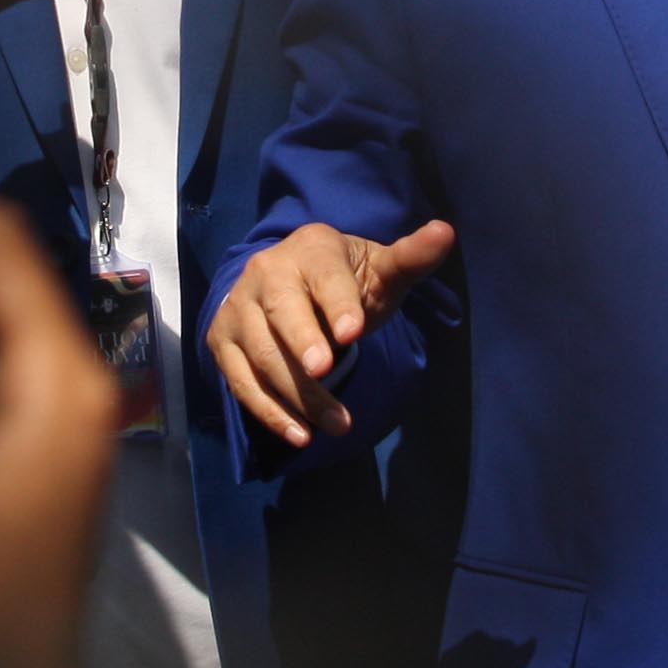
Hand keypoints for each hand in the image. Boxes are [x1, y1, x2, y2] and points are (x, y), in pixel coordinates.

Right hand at [206, 217, 455, 448]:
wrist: (289, 283)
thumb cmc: (344, 280)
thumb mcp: (380, 269)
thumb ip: (412, 257)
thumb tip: (445, 233)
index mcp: (311, 248)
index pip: (325, 275)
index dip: (338, 303)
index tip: (353, 332)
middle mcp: (266, 271)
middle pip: (283, 310)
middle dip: (302, 341)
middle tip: (325, 370)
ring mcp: (239, 307)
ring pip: (265, 354)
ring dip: (300, 394)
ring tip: (339, 425)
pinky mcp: (222, 340)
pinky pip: (241, 382)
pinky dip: (269, 412)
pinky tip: (300, 435)